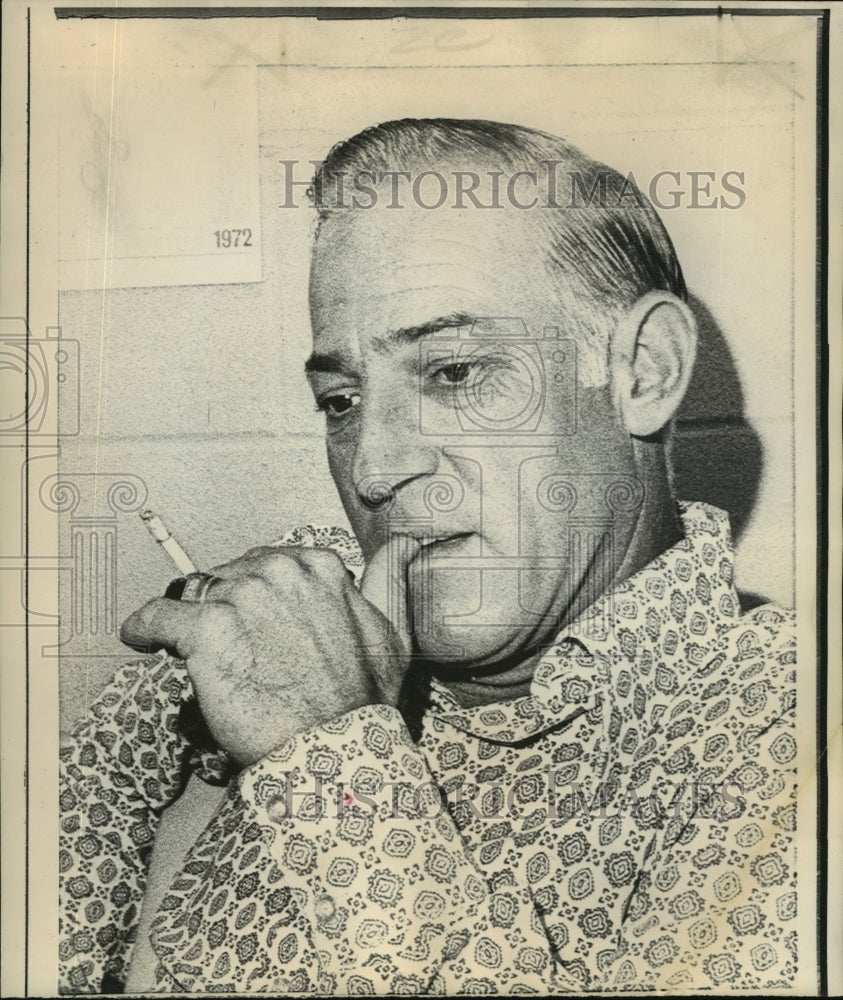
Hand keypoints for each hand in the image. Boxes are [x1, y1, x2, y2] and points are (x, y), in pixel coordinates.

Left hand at [120, 536, 420, 765]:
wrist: (335, 748)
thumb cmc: (362, 699)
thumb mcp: (393, 633)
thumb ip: (389, 581)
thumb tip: (402, 544)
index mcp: (319, 565)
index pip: (266, 563)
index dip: (256, 596)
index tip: (252, 622)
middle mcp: (279, 570)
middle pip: (228, 576)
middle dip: (225, 606)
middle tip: (231, 648)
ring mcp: (242, 597)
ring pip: (195, 594)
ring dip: (191, 620)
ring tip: (193, 652)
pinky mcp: (207, 630)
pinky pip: (157, 616)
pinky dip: (144, 627)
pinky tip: (141, 638)